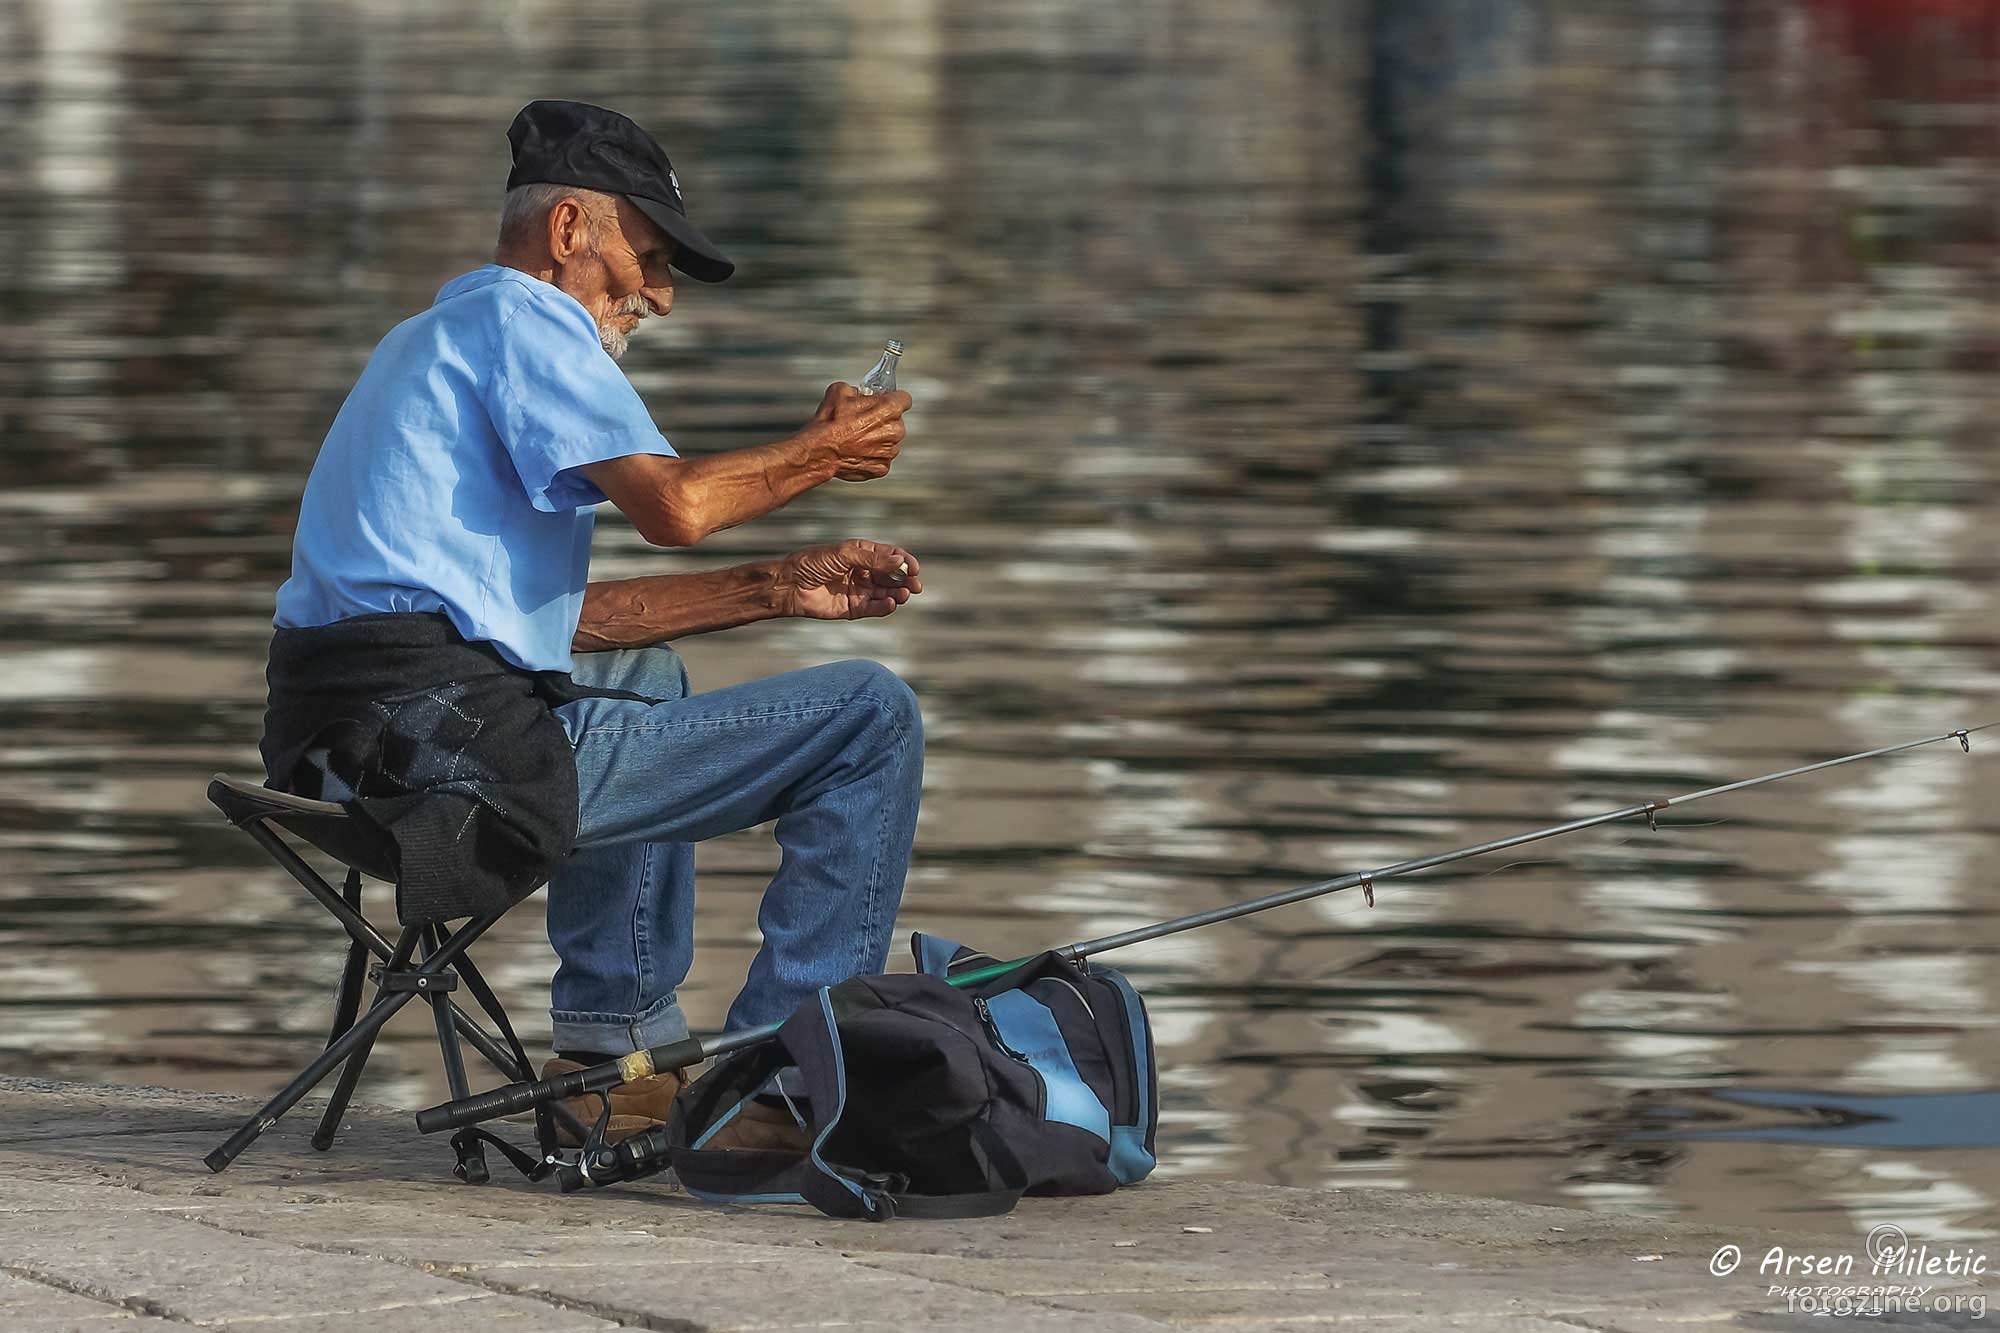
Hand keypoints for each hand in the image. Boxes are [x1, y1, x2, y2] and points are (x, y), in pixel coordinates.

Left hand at [774, 541, 922, 620]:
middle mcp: (864, 572)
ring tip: (904, 594)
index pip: (891, 556)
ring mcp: (860, 591)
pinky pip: (875, 609)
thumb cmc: (813, 563)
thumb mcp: (844, 554)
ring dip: (898, 594)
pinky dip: (886, 607)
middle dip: (906, 580)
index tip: (913, 567)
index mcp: (862, 554)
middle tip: (916, 585)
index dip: (904, 561)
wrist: (790, 585)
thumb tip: (899, 561)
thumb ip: (872, 559)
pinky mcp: (854, 609)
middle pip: (893, 576)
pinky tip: (892, 604)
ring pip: (887, 593)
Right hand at [799, 382, 912, 481]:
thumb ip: (856, 390)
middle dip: (882, 420)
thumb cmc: (829, 424)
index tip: (885, 401)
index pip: (904, 399)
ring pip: (890, 441)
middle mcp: (895, 431)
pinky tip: (857, 451)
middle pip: (896, 421)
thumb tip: (858, 394)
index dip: (892, 398)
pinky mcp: (882, 468)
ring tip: (856, 437)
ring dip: (878, 439)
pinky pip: (881, 458)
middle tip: (863, 421)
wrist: (820, 452)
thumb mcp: (840, 391)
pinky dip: (871, 456)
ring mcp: (890, 452)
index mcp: (889, 409)